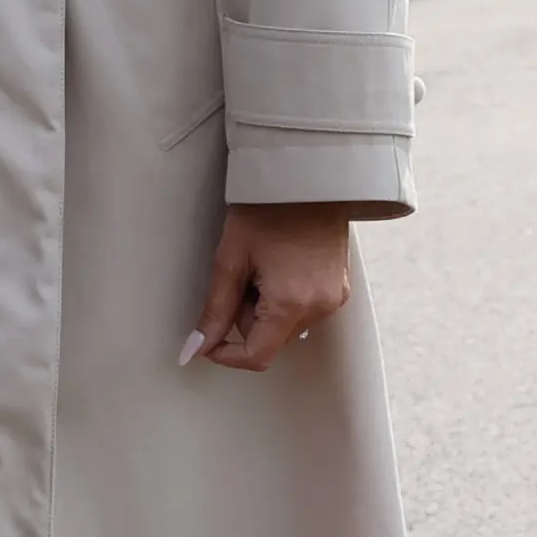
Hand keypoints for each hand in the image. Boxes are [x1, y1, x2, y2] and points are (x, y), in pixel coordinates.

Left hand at [188, 204, 363, 371]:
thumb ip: (214, 310)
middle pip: (270, 340)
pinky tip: (279, 269)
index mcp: (292, 304)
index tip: (207, 340)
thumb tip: (196, 348)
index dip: (226, 354)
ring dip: (264, 310)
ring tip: (261, 268)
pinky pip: (303, 311)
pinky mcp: (340, 289)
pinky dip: (284, 300)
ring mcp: (335, 299)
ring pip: (285, 327)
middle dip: (244, 319)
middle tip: (239, 278)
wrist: (308, 180)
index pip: (257, 355)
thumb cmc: (267, 212)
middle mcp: (320, 308)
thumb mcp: (229, 261)